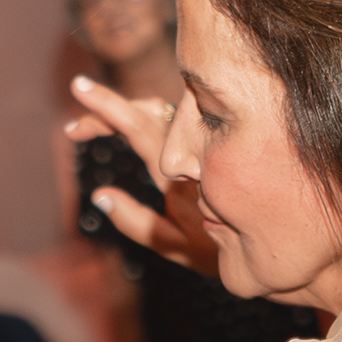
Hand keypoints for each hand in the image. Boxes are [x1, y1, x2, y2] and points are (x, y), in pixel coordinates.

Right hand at [63, 78, 219, 271]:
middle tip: (76, 123)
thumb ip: (135, 222)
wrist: (265, 249)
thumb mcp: (173, 245)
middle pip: (147, 112)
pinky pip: (171, 124)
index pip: (139, 128)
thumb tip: (100, 194)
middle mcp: (189, 155)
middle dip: (108, 107)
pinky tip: (124, 127)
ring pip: (160, 114)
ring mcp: (197, 150)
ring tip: (94, 125)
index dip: (107, 106)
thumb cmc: (215, 252)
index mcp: (178, 175)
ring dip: (125, 111)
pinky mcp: (201, 150)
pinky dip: (143, 118)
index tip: (79, 89)